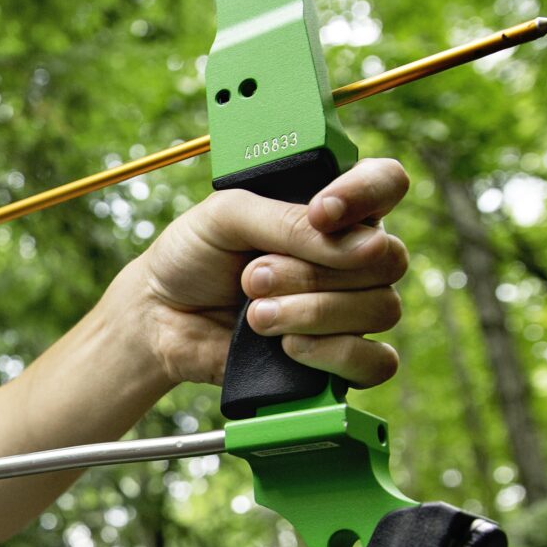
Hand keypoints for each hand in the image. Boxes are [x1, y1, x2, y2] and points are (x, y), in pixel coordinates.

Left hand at [127, 158, 410, 389]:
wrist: (160, 318)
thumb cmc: (194, 256)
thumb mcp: (226, 216)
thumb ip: (287, 221)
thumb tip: (362, 244)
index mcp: (332, 210)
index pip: (386, 184)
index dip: (367, 195)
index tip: (322, 211)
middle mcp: (350, 257)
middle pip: (386, 259)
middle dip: (313, 271)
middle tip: (251, 276)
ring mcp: (349, 309)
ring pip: (380, 308)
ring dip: (311, 312)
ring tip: (254, 315)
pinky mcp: (338, 359)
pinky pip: (377, 362)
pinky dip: (334, 355)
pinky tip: (289, 347)